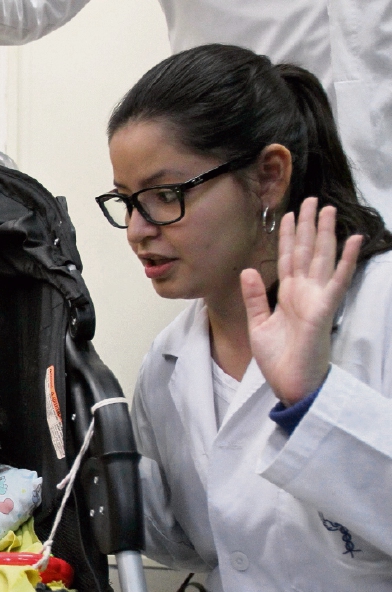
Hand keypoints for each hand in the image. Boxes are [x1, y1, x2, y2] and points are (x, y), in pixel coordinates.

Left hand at [241, 199, 361, 405]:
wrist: (290, 382)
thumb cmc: (279, 358)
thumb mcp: (258, 324)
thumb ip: (254, 297)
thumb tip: (247, 270)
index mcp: (288, 295)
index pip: (288, 259)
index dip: (289, 237)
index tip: (288, 215)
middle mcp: (304, 292)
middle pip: (307, 252)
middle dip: (307, 226)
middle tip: (310, 200)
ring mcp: (316, 298)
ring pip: (322, 258)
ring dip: (325, 233)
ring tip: (327, 209)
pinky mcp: (324, 308)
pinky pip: (338, 280)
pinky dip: (346, 259)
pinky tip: (352, 239)